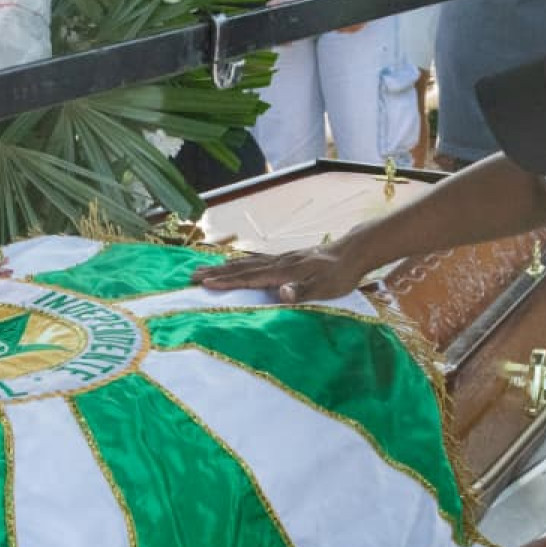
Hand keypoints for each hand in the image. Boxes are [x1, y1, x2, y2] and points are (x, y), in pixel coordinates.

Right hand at [189, 243, 364, 302]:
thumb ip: (302, 292)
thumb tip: (280, 294)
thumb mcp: (326, 289)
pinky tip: (236, 263)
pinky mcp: (287, 257)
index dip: (227, 281)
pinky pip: (257, 259)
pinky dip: (241, 261)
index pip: (250, 277)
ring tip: (205, 268)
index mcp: (286, 271)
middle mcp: (279, 262)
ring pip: (247, 261)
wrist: (353, 252)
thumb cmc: (341, 275)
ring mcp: (282, 258)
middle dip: (217, 272)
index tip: (205, 284)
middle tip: (192, 276)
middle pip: (243, 267)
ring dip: (225, 266)